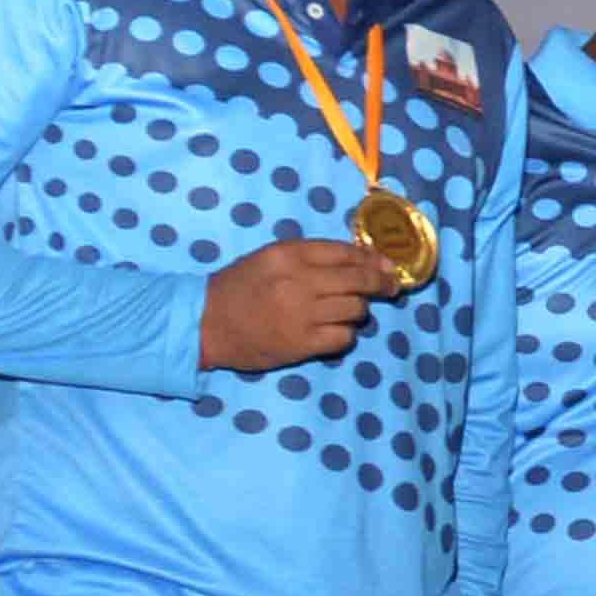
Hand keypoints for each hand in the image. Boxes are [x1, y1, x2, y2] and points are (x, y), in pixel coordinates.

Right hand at [199, 237, 389, 371]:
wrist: (205, 323)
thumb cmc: (238, 287)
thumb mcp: (269, 259)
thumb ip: (310, 257)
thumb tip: (361, 260)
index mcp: (288, 255)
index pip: (345, 252)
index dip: (374, 259)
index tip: (389, 265)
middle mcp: (298, 281)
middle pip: (359, 280)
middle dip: (381, 283)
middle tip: (391, 288)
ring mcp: (302, 314)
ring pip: (356, 309)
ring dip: (358, 310)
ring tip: (346, 311)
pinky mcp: (302, 343)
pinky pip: (344, 337)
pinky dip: (345, 334)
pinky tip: (334, 331)